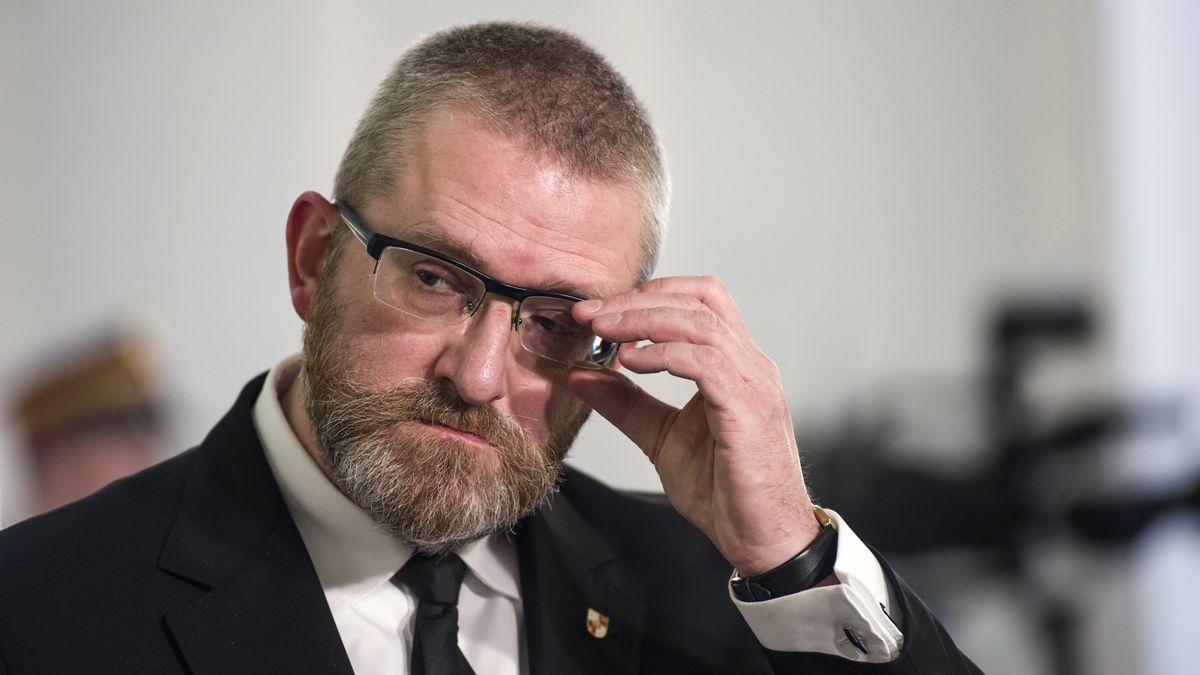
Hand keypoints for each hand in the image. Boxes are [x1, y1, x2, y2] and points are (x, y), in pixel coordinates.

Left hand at [570, 276, 819, 574]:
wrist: (763, 539)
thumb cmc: (726, 491)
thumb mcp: (660, 437)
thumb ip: (625, 403)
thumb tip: (580, 373)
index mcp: (734, 364)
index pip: (698, 299)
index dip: (647, 295)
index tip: (597, 310)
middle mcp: (750, 364)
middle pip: (700, 297)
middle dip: (639, 299)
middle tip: (592, 313)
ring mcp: (754, 383)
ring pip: (701, 322)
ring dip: (645, 320)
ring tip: (605, 331)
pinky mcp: (749, 408)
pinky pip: (705, 361)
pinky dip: (664, 353)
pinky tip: (632, 363)